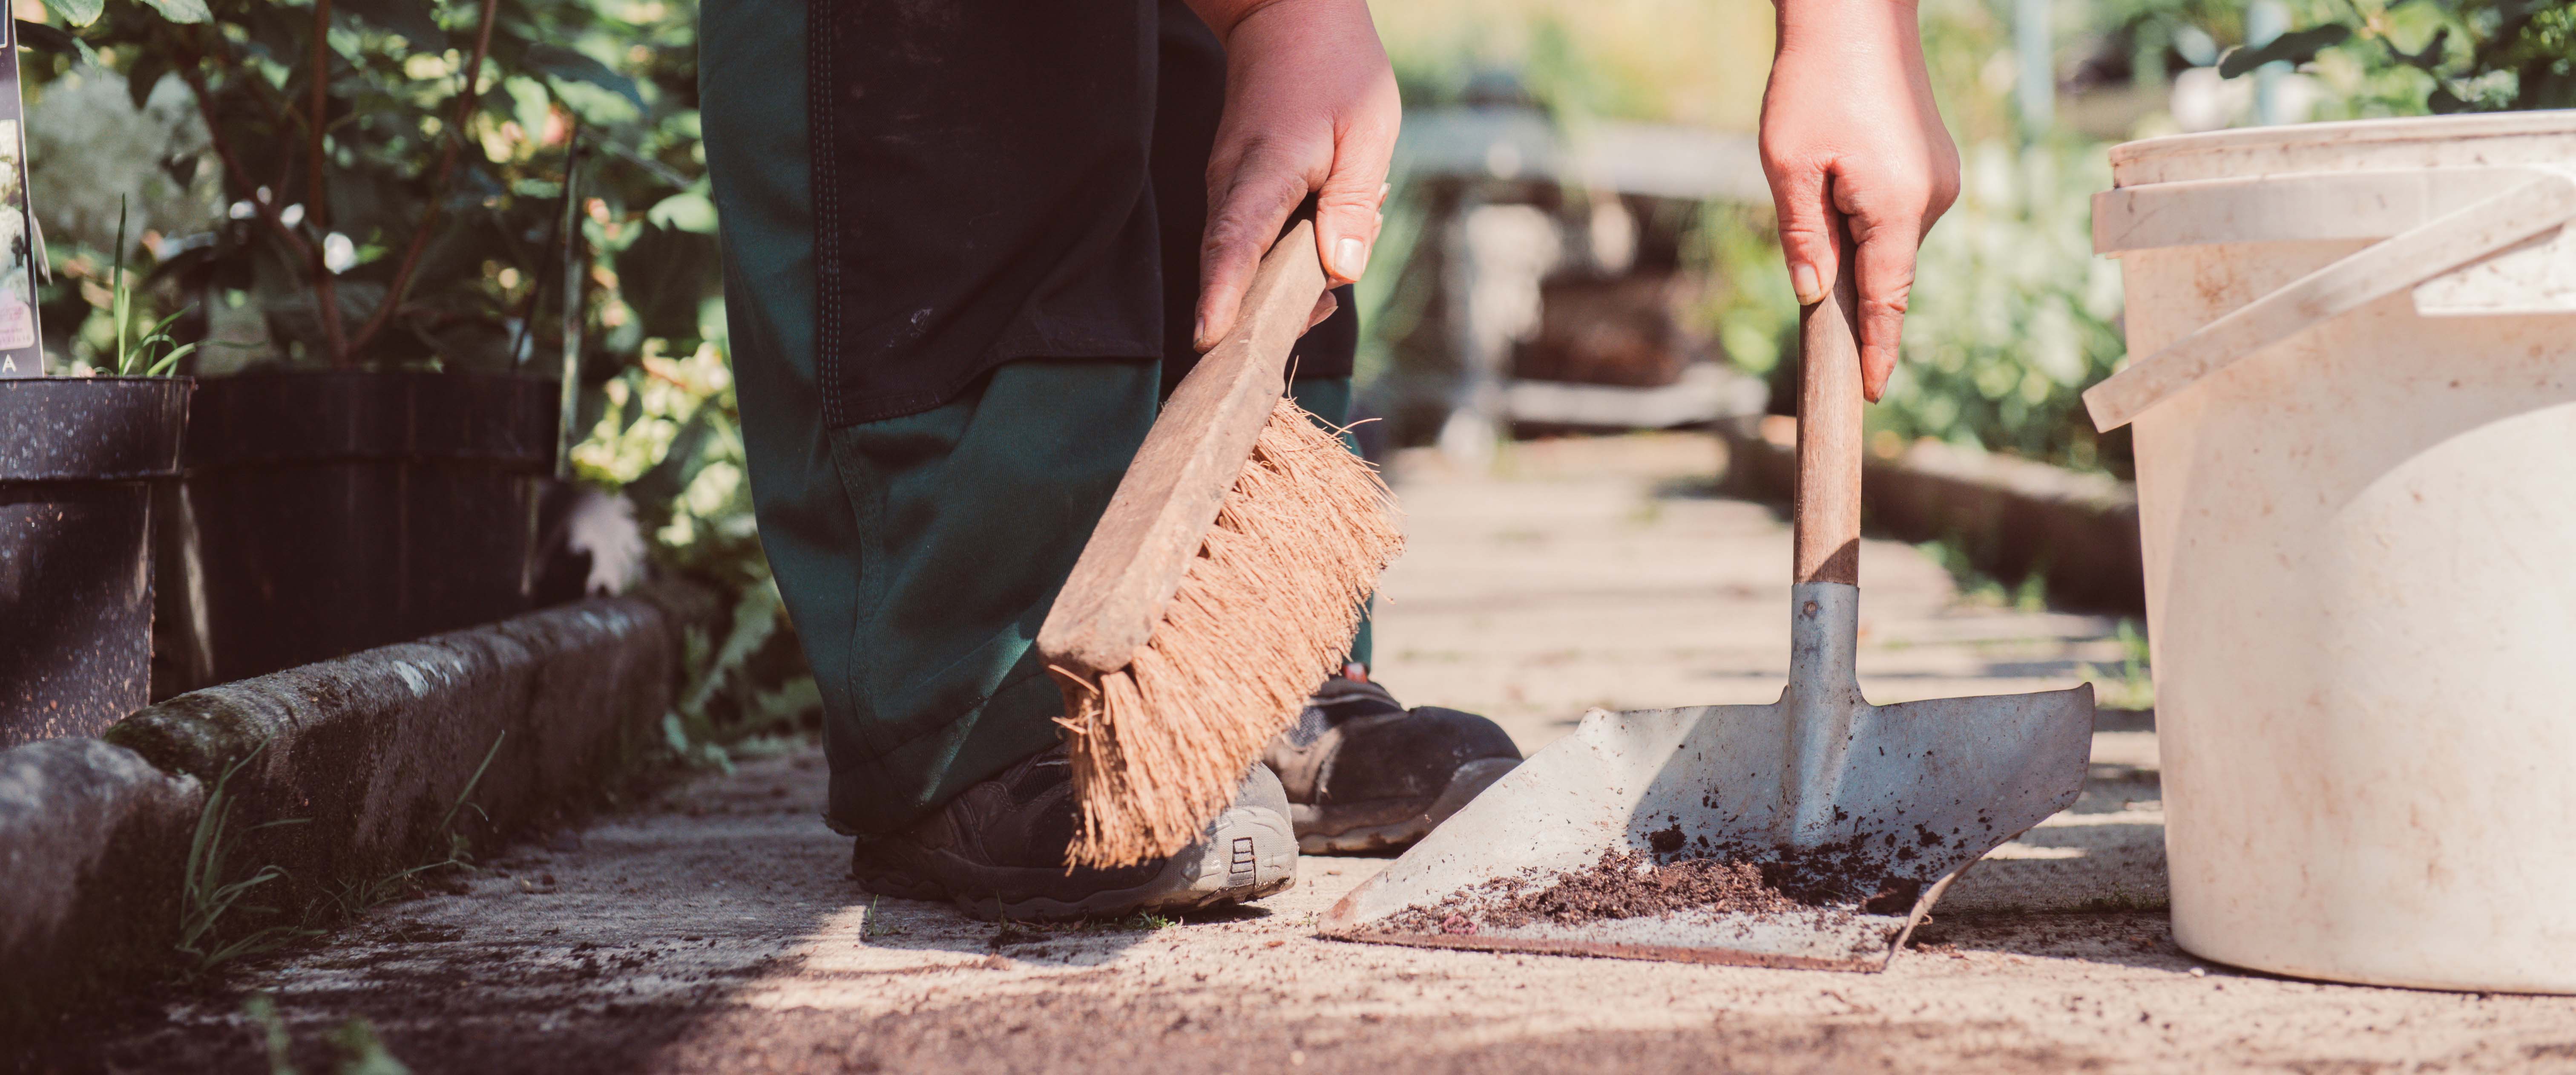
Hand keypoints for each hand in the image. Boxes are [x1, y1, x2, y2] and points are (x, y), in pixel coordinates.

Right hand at [1185, 0, 1397, 350]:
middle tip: (1329, 301)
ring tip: (1342, 237)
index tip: (1210, 339)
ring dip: (1293, 275)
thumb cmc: (1337, 70)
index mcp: (1265, 172)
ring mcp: (1227, 188)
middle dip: (1279, 305)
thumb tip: (1342, 271)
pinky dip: (1288, 252)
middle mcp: (1232, 186)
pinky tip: (1328, 229)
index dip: (1222, 296)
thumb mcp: (1368, 134)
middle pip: (1238, 271)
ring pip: (1248, 259)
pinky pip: (1254, 239)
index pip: (1233, 245)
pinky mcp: (1235, 190)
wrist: (1288, 16)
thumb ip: (1354, 205)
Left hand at [1759, 0, 1959, 400]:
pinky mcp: (1937, 167)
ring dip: (1853, 235)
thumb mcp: (1789, 167)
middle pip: (1887, 271)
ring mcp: (1941, 182)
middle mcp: (1934, 200)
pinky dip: (1867, 213)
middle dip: (1848, 278)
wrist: (1856, 16)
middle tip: (1807, 240)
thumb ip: (1802, 237)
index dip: (1878, 351)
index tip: (1870, 393)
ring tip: (1820, 178)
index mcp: (1898, 208)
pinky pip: (1897, 212)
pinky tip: (1841, 173)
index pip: (1889, 302)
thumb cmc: (1813, 86)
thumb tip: (1814, 296)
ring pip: (1890, 239)